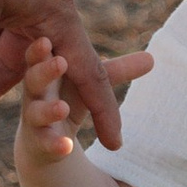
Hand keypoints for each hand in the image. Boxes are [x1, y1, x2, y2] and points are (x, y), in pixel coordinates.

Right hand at [15, 30, 153, 168]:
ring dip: (50, 110)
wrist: (44, 138)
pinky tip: (66, 147)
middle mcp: (36, 93)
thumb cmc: (66, 97)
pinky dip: (55, 144)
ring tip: (63, 108)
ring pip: (36, 113)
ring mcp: (34, 118)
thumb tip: (152, 58)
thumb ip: (116, 71)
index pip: (39, 56)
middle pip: (34, 80)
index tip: (46, 39)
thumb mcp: (90, 84)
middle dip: (44, 71)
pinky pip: (44, 143)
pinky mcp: (38, 142)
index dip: (40, 49)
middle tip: (60, 62)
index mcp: (46, 72)